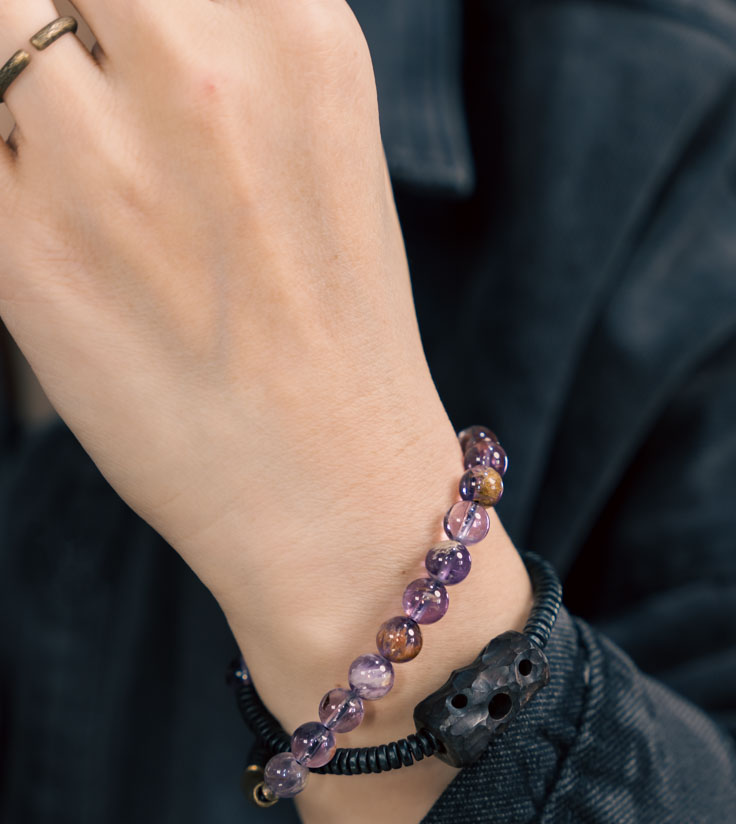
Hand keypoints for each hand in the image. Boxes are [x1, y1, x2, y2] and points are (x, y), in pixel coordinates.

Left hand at [0, 0, 454, 623]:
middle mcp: (202, 75)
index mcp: (295, 33)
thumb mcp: (318, 138)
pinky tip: (42, 216)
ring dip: (12, 93)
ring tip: (64, 172)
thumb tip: (98, 21)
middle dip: (51, 31)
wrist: (335, 494)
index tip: (105, 52)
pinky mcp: (24, 252)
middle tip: (77, 107)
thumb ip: (222, 42)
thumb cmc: (329, 327)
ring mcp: (108, 164)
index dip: (108, 13)